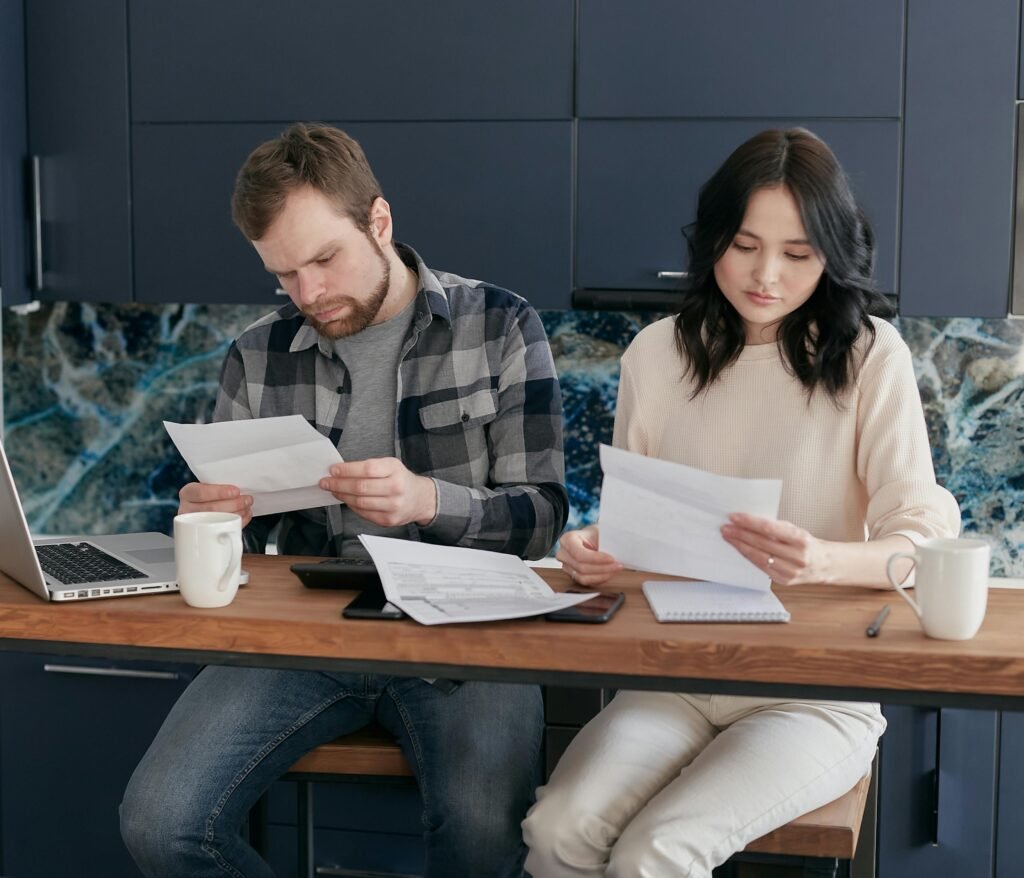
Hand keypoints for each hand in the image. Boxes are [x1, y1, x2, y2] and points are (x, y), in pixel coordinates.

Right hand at [178, 482, 253, 527]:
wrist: (204, 505)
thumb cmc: (209, 493)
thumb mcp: (209, 485)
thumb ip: (219, 485)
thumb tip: (241, 486)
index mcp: (187, 493)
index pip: (200, 493)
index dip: (219, 492)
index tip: (236, 491)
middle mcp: (187, 509)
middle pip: (211, 508)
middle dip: (234, 504)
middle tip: (247, 499)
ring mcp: (195, 524)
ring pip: (217, 520)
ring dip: (238, 513)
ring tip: (247, 507)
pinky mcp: (205, 533)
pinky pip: (223, 529)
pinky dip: (238, 522)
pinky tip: (245, 516)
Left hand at [320, 458, 436, 527]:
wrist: (420, 499)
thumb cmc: (400, 479)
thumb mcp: (390, 465)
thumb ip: (369, 467)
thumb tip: (340, 471)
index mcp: (395, 470)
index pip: (367, 469)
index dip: (347, 470)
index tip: (333, 470)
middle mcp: (396, 488)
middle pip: (361, 487)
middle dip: (339, 484)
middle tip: (326, 482)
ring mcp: (393, 506)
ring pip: (360, 502)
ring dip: (342, 496)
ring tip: (333, 490)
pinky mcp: (388, 520)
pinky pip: (364, 513)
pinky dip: (351, 506)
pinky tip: (346, 500)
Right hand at [555, 525, 623, 586]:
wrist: (591, 538)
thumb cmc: (595, 534)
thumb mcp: (600, 532)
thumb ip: (605, 540)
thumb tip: (618, 549)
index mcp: (567, 539)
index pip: (580, 554)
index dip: (597, 559)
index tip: (612, 559)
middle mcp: (563, 554)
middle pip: (582, 567)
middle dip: (603, 568)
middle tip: (618, 565)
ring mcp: (566, 566)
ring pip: (584, 577)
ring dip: (602, 575)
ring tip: (615, 570)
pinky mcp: (572, 575)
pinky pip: (586, 582)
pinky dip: (599, 579)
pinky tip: (609, 574)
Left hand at [720, 512, 829, 584]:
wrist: (824, 565)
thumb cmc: (807, 544)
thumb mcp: (796, 530)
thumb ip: (775, 528)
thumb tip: (749, 522)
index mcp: (800, 539)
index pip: (769, 528)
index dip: (750, 522)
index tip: (735, 517)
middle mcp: (796, 556)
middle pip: (761, 543)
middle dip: (740, 534)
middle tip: (726, 527)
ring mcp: (790, 571)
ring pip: (759, 557)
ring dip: (740, 546)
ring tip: (729, 537)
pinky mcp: (784, 580)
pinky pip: (761, 567)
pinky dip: (749, 557)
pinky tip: (740, 550)